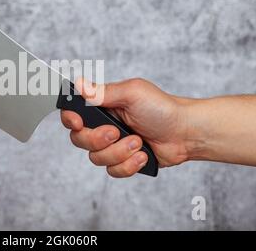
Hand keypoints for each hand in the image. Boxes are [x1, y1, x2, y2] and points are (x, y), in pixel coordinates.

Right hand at [61, 77, 193, 177]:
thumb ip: (102, 92)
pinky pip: (112, 171)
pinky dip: (128, 165)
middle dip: (98, 140)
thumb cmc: (162, 108)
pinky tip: (143, 155)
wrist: (185, 133)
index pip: (72, 114)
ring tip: (139, 142)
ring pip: (97, 158)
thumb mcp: (132, 93)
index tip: (79, 123)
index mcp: (102, 107)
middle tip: (117, 132)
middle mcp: (103, 126)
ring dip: (119, 152)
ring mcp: (113, 145)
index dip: (70, 120)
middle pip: (79, 140)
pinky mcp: (123, 161)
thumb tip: (79, 84)